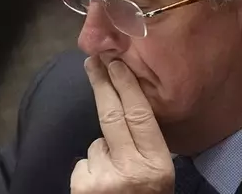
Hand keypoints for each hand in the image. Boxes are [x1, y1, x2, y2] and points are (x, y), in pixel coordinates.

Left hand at [71, 57, 173, 193]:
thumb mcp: (159, 175)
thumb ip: (146, 147)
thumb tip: (128, 109)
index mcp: (156, 164)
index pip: (140, 115)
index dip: (126, 86)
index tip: (117, 63)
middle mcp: (131, 169)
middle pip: (112, 115)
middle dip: (102, 83)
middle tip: (93, 61)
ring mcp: (104, 180)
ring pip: (96, 144)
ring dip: (102, 153)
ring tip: (114, 177)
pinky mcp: (82, 188)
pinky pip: (84, 164)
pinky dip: (90, 170)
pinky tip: (101, 186)